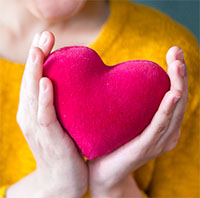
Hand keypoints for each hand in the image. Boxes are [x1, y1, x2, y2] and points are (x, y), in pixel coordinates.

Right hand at [15, 31, 87, 197]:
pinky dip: (43, 99)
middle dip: (36, 57)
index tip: (47, 38)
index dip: (39, 58)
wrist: (62, 180)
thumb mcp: (62, 122)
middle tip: (44, 35)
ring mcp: (37, 128)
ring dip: (35, 71)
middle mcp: (31, 115)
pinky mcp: (49, 139)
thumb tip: (78, 85)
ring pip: (32, 94)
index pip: (35, 78)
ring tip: (40, 49)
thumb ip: (64, 105)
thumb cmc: (64, 148)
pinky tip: (45, 82)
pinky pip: (44, 116)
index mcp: (35, 110)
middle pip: (30, 81)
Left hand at [88, 46, 187, 196]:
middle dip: (179, 74)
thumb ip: (128, 103)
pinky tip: (171, 95)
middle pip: (178, 99)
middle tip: (176, 52)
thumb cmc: (111, 143)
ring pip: (173, 111)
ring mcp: (158, 141)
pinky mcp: (145, 147)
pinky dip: (167, 110)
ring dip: (177, 87)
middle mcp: (165, 132)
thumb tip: (118, 78)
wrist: (103, 172)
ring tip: (177, 65)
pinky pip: (158, 127)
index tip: (173, 53)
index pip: (172, 95)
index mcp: (160, 124)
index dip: (176, 74)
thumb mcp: (123, 119)